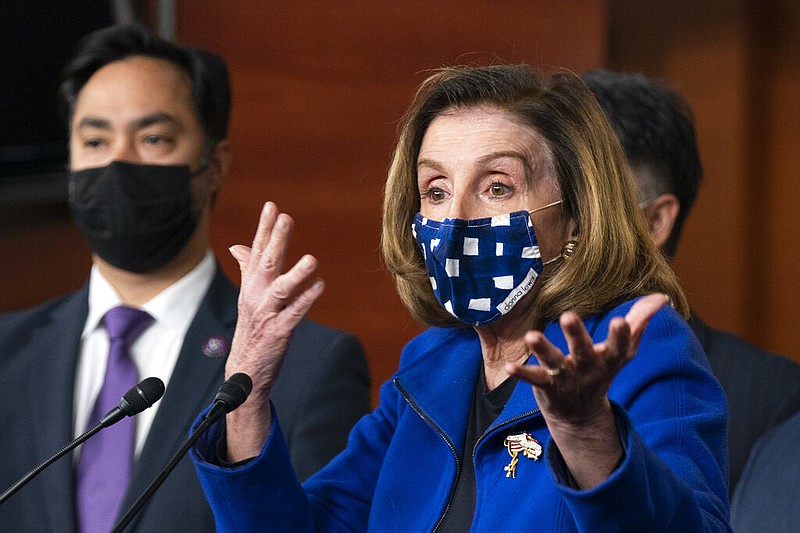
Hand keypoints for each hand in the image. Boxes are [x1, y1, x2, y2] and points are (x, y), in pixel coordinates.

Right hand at [225, 202, 324, 459]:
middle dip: (276, 240)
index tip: (272, 205)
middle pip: (267, 263)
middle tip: (286, 218)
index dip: (264, 228)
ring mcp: (266, 314)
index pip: (256, 250)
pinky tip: (320, 286)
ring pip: (280, 289)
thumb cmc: (252, 328)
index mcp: (250, 285)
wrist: (244, 370)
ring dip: (296, 274)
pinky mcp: (278, 332)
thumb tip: (238, 245)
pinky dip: (306, 300)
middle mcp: (255, 296)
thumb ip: (247, 268)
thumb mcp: (248, 296)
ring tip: (312, 259)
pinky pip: (294, 314)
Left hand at [505, 293, 667, 487]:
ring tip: (532, 336)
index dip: (621, 335)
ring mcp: (566, 378)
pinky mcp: (546, 385)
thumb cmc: (601, 371)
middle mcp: (588, 368)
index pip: (619, 346)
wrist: (580, 414)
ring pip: (554, 363)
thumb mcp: (623, 351)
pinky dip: (522, 374)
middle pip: (584, 351)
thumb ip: (639, 322)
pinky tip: (509, 366)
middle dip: (576, 335)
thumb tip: (662, 297)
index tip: (620, 320)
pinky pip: (533, 379)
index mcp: (610, 358)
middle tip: (568, 316)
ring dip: (543, 349)